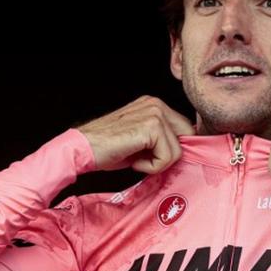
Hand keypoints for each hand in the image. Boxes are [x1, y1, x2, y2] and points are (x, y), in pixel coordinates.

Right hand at [75, 96, 195, 173]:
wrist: (82, 150)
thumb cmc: (108, 148)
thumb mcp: (142, 140)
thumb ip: (162, 139)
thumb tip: (184, 151)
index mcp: (154, 105)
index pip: (185, 128)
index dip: (175, 148)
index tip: (156, 157)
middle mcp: (156, 104)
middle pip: (188, 136)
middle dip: (169, 154)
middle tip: (146, 159)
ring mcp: (154, 113)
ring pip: (178, 150)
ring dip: (158, 163)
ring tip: (136, 159)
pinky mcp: (151, 127)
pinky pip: (167, 157)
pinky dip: (152, 166)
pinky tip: (134, 161)